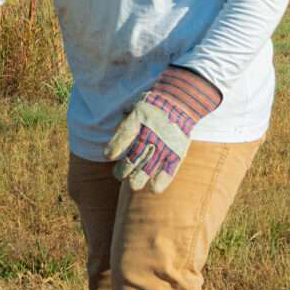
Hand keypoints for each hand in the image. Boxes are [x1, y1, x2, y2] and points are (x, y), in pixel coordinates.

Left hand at [107, 65, 222, 194]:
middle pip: (135, 155)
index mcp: (139, 117)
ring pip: (150, 165)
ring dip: (138, 178)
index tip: (108, 156)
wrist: (181, 100)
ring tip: (132, 185)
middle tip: (119, 175)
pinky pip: (170, 168)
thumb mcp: (135, 106)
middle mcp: (152, 131)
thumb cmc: (153, 105)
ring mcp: (165, 142)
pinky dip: (162, 180)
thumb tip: (114, 140)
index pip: (125, 134)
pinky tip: (153, 189)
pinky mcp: (177, 150)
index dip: (115, 147)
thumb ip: (124, 122)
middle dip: (124, 169)